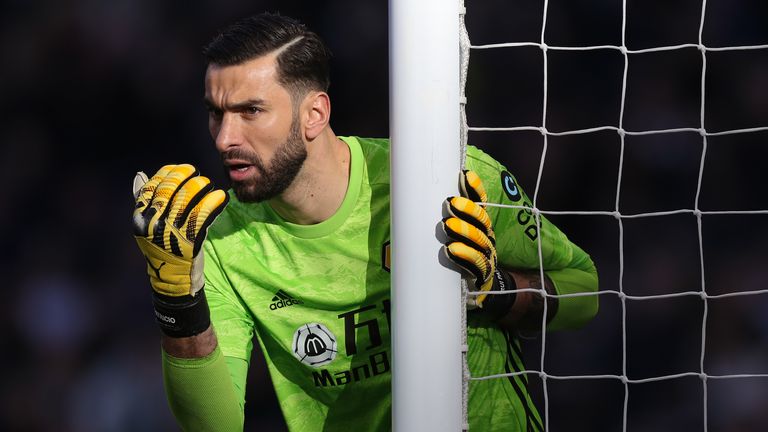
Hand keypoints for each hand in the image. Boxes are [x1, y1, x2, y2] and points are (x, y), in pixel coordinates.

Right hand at [132, 164, 227, 335]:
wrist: (171, 280)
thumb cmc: (162, 248)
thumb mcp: (147, 225)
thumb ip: (144, 200)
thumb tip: (140, 175)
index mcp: (140, 217)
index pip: (152, 186)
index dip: (169, 173)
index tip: (182, 168)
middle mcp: (152, 224)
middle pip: (170, 191)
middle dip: (185, 178)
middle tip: (197, 175)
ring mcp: (169, 233)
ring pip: (187, 201)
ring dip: (200, 188)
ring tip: (208, 185)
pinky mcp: (188, 242)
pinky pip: (202, 217)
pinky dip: (212, 204)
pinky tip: (220, 197)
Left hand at [440, 170, 514, 310]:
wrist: (481, 288)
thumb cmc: (463, 256)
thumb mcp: (456, 236)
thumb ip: (447, 220)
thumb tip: (418, 198)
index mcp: (482, 225)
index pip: (481, 203)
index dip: (475, 189)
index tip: (464, 175)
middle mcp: (487, 237)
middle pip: (481, 220)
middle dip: (467, 209)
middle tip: (450, 202)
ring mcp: (487, 255)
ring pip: (479, 240)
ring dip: (464, 231)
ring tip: (447, 225)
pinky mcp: (483, 274)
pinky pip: (476, 264)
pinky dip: (464, 256)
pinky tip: (451, 250)